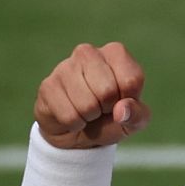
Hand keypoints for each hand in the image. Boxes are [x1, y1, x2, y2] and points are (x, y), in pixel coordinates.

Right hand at [34, 42, 149, 148]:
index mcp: (116, 53)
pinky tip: (71, 115)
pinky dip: (74, 124)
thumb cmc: (111, 119)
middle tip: (101, 107)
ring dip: (89, 117)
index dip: (128, 101)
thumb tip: (121, 110)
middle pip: (108, 91)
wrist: (78, 132)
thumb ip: (137, 115)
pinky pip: (69, 116)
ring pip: (87, 105)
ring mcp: (64, 67)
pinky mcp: (47, 85)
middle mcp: (88, 53)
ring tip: (87, 111)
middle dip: (107, 108)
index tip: (121, 101)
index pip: (131, 80)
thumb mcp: (134, 120)